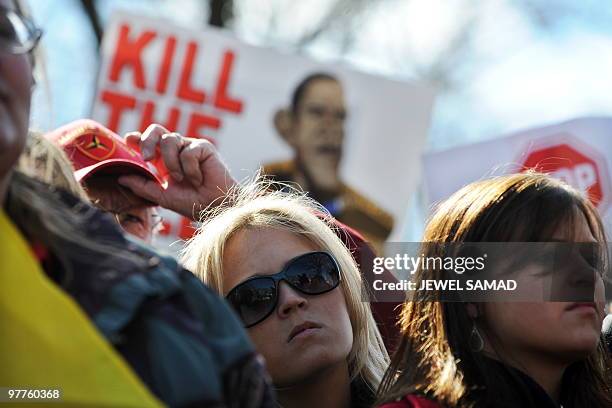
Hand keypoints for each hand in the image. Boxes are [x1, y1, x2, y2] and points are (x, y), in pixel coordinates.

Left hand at [118, 124, 235, 218]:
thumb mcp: (162, 196)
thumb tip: (120, 177)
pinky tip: (199, 178)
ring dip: (173, 163)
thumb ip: (142, 186)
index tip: (129, 140)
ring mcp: (190, 147)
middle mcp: (176, 150)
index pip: (148, 141)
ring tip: (182, 179)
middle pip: (157, 130)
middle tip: (147, 158)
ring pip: (171, 140)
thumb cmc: (192, 203)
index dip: (137, 138)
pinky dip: (191, 169)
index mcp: (164, 160)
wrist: (215, 206)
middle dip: (148, 141)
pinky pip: (188, 151)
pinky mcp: (203, 147)